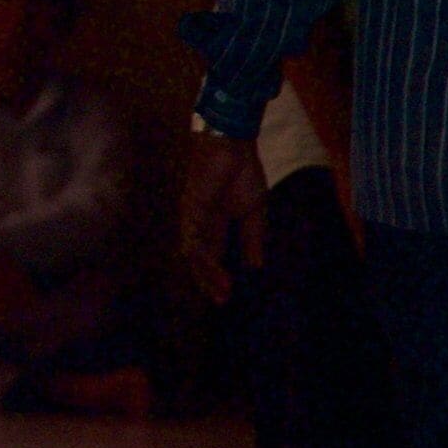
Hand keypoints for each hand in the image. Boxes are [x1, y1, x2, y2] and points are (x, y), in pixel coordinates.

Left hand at [177, 132, 268, 304]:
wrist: (235, 147)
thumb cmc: (243, 173)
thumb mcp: (254, 212)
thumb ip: (253, 238)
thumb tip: (256, 266)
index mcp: (215, 225)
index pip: (212, 257)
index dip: (218, 276)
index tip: (229, 296)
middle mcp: (200, 224)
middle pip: (199, 259)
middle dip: (209, 280)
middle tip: (221, 300)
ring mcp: (193, 218)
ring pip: (195, 253)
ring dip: (207, 273)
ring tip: (222, 290)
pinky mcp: (191, 209)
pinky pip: (194, 238)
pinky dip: (203, 255)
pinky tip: (213, 270)